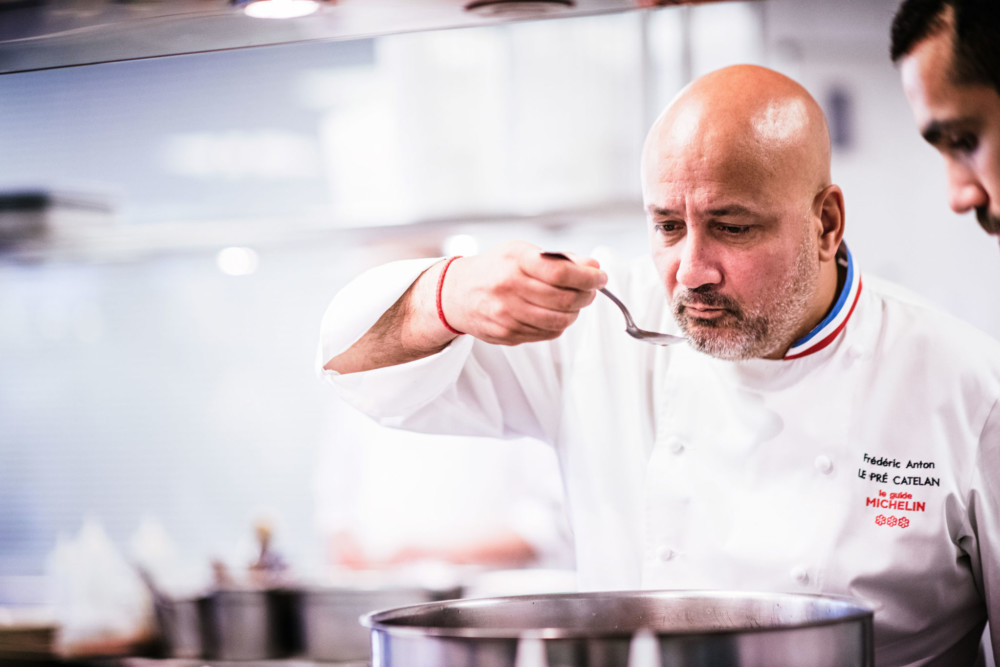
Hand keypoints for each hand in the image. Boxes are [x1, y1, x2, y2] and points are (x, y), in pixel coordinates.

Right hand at [440, 241, 606, 344]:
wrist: (456, 294)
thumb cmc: (493, 269)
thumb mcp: (521, 251)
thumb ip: (558, 259)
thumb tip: (592, 267)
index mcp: (515, 262)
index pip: (562, 272)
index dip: (589, 277)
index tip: (600, 277)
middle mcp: (509, 288)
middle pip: (565, 299)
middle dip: (586, 295)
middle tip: (590, 290)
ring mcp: (507, 315)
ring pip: (559, 321)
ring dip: (574, 312)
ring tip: (572, 303)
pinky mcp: (507, 334)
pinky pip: (546, 333)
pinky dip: (558, 324)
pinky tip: (552, 313)